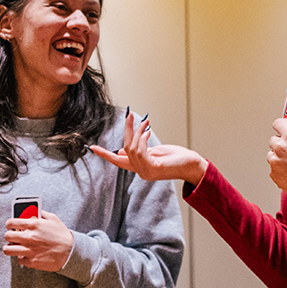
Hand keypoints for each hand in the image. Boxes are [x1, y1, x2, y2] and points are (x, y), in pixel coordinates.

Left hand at [3, 210, 74, 271]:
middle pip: (7, 236)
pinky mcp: (32, 261)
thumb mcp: (53, 219)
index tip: (9, 226)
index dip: (9, 224)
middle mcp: (29, 237)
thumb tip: (30, 211)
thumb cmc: (61, 234)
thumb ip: (40, 213)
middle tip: (13, 237)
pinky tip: (26, 254)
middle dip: (9, 235)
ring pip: (8, 249)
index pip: (11, 223)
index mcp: (33, 224)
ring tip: (14, 247)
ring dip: (10, 247)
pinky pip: (18, 259)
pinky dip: (21, 257)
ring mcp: (29, 250)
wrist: (71, 252)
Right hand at [89, 113, 206, 184]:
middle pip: (124, 150)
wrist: (193, 166)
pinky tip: (147, 131)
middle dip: (126, 131)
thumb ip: (140, 150)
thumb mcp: (155, 152)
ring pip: (132, 149)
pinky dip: (142, 139)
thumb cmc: (178, 158)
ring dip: (137, 132)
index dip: (105, 154)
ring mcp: (146, 172)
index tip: (92, 148)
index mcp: (140, 168)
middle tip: (129, 115)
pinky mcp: (153, 168)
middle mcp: (141, 172)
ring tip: (145, 122)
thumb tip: (121, 149)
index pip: (118, 161)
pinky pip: (140, 151)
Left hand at [267, 118, 286, 201]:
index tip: (281, 130)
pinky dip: (280, 171)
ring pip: (271, 156)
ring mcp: (275, 161)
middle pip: (273, 141)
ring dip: (279, 158)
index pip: (278, 123)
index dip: (281, 128)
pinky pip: (273, 169)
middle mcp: (280, 146)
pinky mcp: (273, 174)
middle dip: (280, 145)